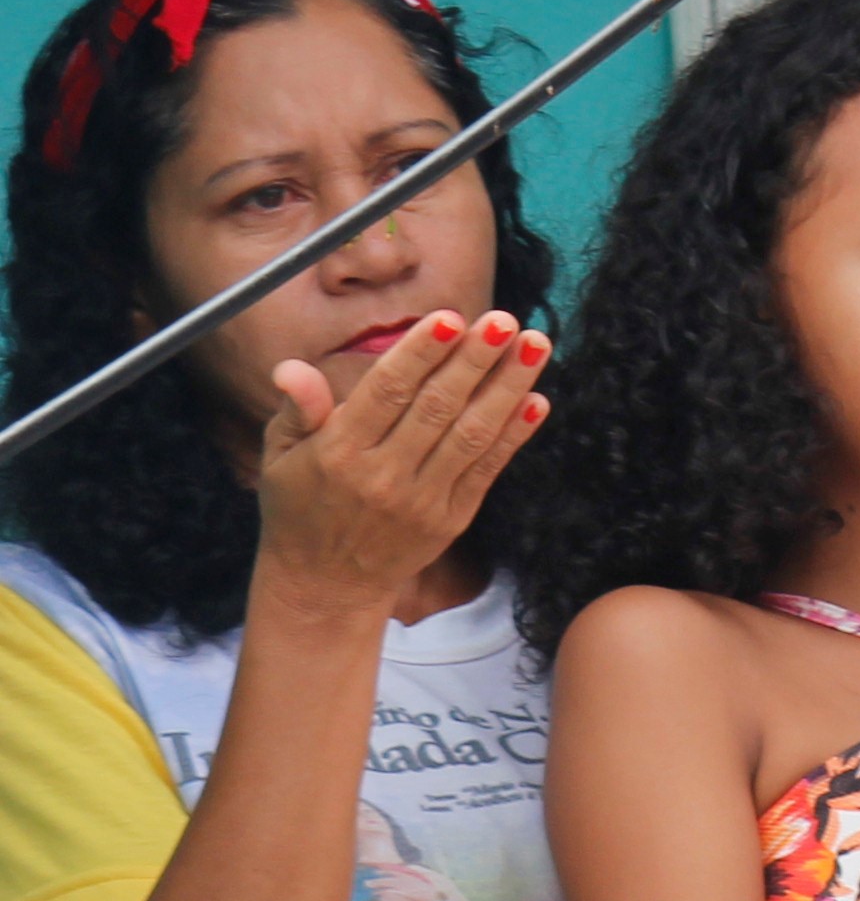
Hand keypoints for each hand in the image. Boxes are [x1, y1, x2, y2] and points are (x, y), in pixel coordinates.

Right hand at [250, 313, 544, 618]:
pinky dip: (515, 434)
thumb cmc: (300, 505)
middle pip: (438, 408)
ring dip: (508, 388)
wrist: (326, 582)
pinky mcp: (451, 518)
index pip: (387, 392)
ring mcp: (423, 499)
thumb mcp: (281, 455)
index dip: (422, 354)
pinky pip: (487, 470)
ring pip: (472, 435)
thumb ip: (298, 409)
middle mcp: (384, 475)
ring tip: (535, 345)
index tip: (451, 318)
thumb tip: (292, 368)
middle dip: (475, 361)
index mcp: (339, 452)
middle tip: (506, 321)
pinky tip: (537, 399)